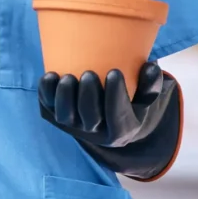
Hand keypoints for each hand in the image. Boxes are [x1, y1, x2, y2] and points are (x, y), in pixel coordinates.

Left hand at [37, 62, 173, 148]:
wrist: (105, 119)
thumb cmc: (129, 105)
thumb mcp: (145, 100)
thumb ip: (150, 86)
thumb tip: (151, 66)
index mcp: (120, 130)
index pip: (117, 117)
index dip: (115, 96)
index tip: (115, 72)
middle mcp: (95, 132)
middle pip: (89, 119)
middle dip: (88, 96)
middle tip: (89, 73)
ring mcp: (73, 126)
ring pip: (65, 116)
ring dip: (64, 97)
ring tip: (68, 77)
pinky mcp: (55, 116)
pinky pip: (47, 107)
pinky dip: (46, 92)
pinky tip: (50, 75)